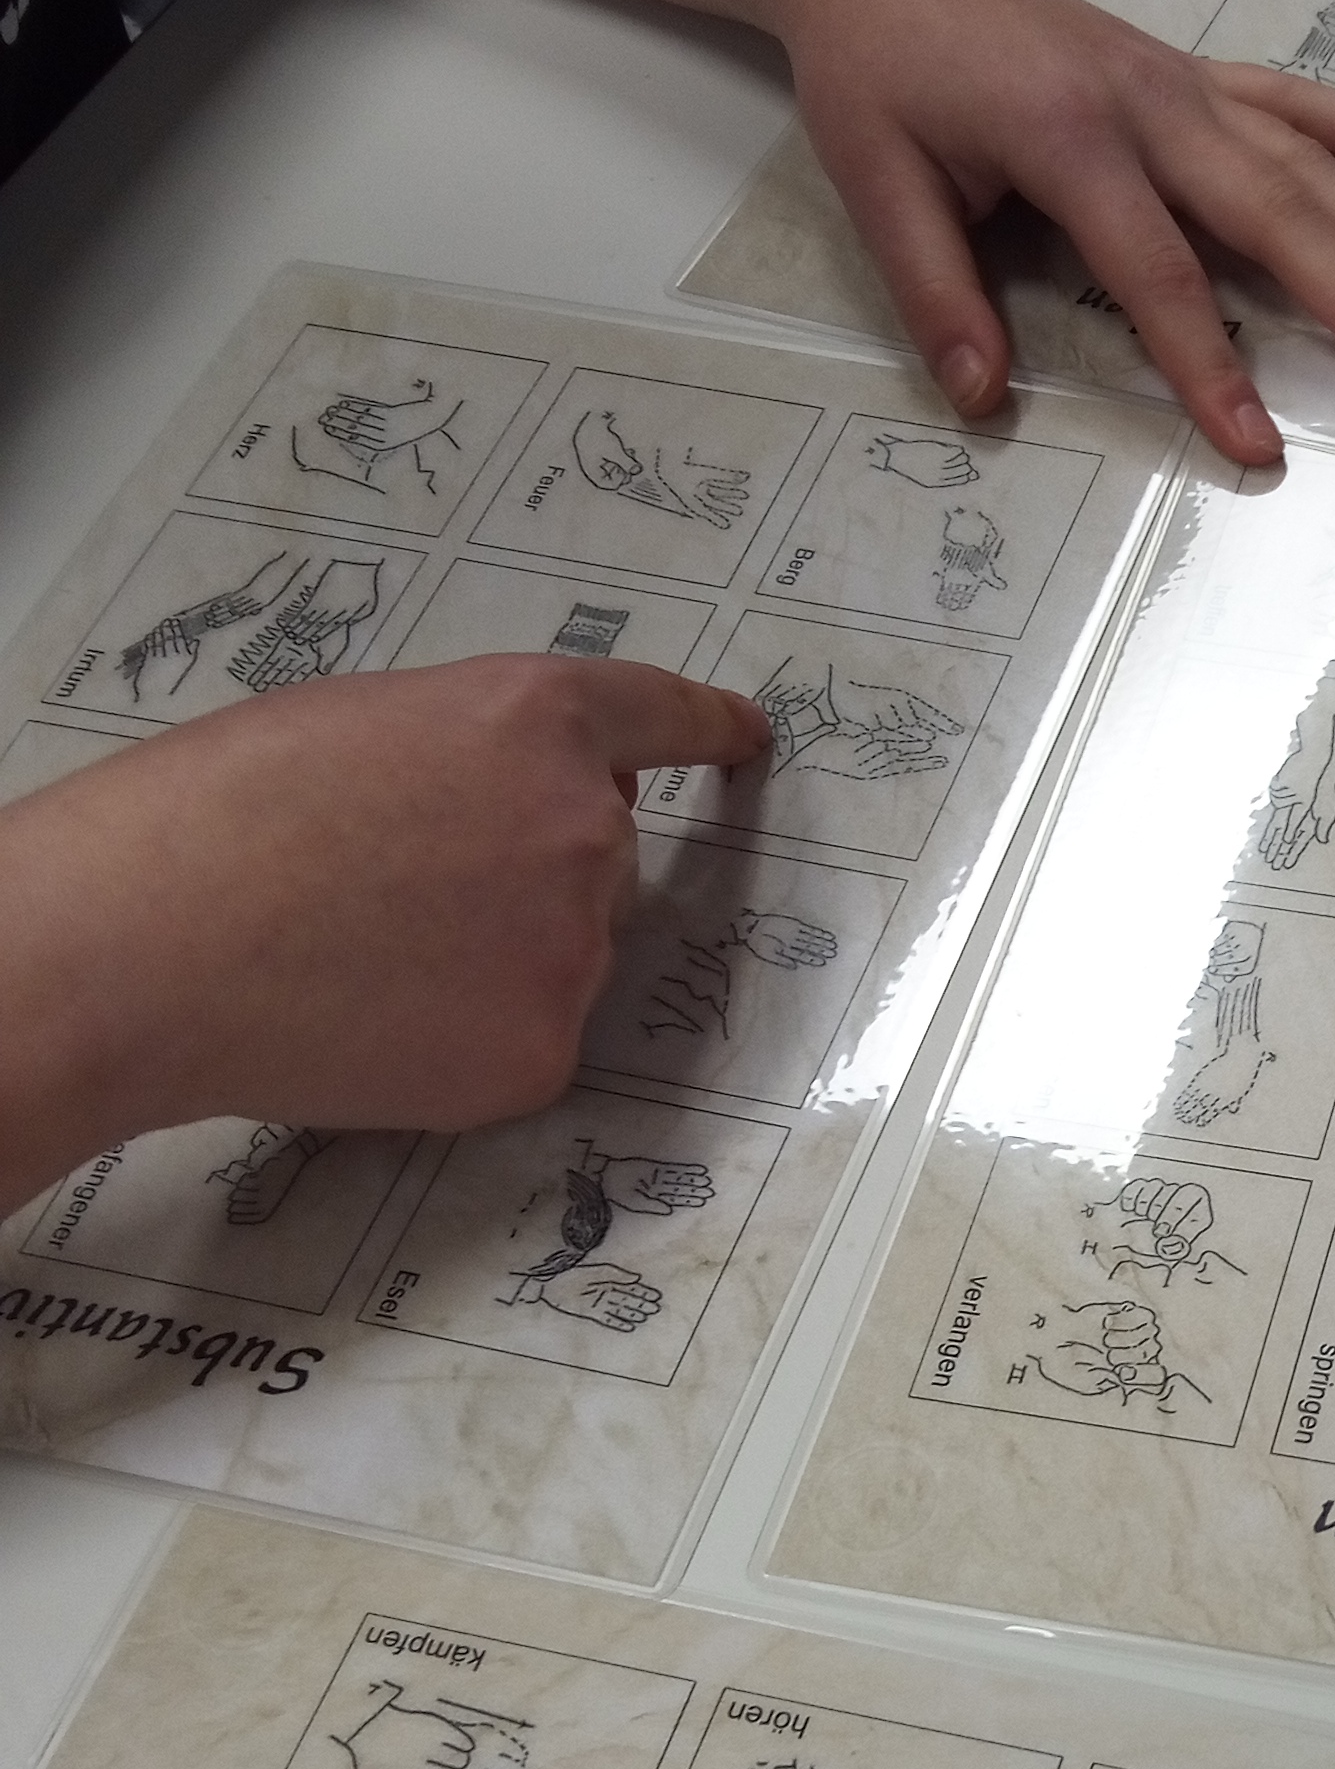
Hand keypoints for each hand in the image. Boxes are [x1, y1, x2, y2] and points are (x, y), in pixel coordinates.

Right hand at [0, 657, 766, 1218]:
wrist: (153, 945)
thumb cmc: (217, 818)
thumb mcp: (358, 726)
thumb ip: (469, 754)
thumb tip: (509, 805)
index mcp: (537, 720)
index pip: (659, 716)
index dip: (707, 727)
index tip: (747, 737)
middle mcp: (587, 829)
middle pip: (599, 858)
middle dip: (523, 872)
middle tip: (391, 890)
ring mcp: (574, 948)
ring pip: (562, 954)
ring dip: (492, 958)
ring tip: (358, 955)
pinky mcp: (543, 1052)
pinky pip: (527, 1039)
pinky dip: (463, 1040)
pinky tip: (372, 1022)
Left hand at [776, 0, 1334, 468]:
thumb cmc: (875, 71)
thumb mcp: (877, 185)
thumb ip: (936, 294)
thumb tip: (982, 398)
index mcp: (1069, 138)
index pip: (1157, 274)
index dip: (1210, 368)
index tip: (1259, 446)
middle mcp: (1146, 104)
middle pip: (1271, 215)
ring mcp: (1177, 81)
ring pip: (1301, 162)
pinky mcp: (1185, 70)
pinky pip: (1291, 101)